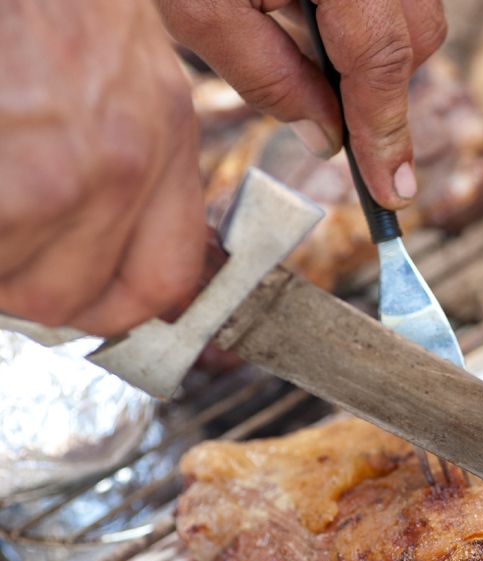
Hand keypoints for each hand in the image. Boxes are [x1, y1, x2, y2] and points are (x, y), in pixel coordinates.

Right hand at [0, 0, 205, 335]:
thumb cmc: (57, 0)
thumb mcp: (129, 63)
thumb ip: (140, 158)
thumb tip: (113, 241)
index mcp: (164, 136)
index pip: (165, 283)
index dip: (114, 306)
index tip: (83, 300)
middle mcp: (120, 165)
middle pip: (69, 300)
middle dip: (22, 283)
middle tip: (4, 239)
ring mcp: (50, 174)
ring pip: (8, 284)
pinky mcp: (0, 182)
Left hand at [157, 0, 447, 209]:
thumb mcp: (200, 5)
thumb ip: (268, 77)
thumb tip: (327, 137)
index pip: (381, 59)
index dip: (388, 133)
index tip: (394, 188)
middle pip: (418, 33)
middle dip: (385, 85)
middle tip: (340, 119)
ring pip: (416, 9)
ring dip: (380, 48)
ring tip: (314, 49)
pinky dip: (373, 15)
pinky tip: (321, 16)